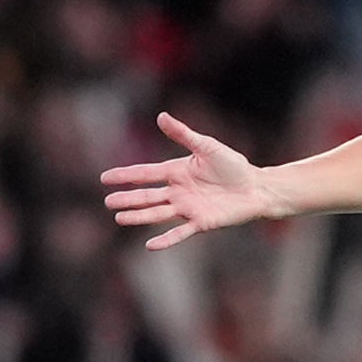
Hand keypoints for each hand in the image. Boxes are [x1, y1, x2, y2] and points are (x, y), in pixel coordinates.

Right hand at [101, 112, 281, 249]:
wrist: (256, 187)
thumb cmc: (233, 165)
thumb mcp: (206, 146)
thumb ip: (183, 134)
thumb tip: (160, 116)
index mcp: (177, 171)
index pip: (145, 174)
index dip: (125, 175)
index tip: (104, 178)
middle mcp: (178, 191)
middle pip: (147, 196)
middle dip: (127, 199)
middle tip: (108, 202)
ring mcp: (188, 208)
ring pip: (157, 213)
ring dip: (139, 216)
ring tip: (119, 218)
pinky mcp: (200, 222)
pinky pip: (179, 233)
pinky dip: (165, 239)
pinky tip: (150, 245)